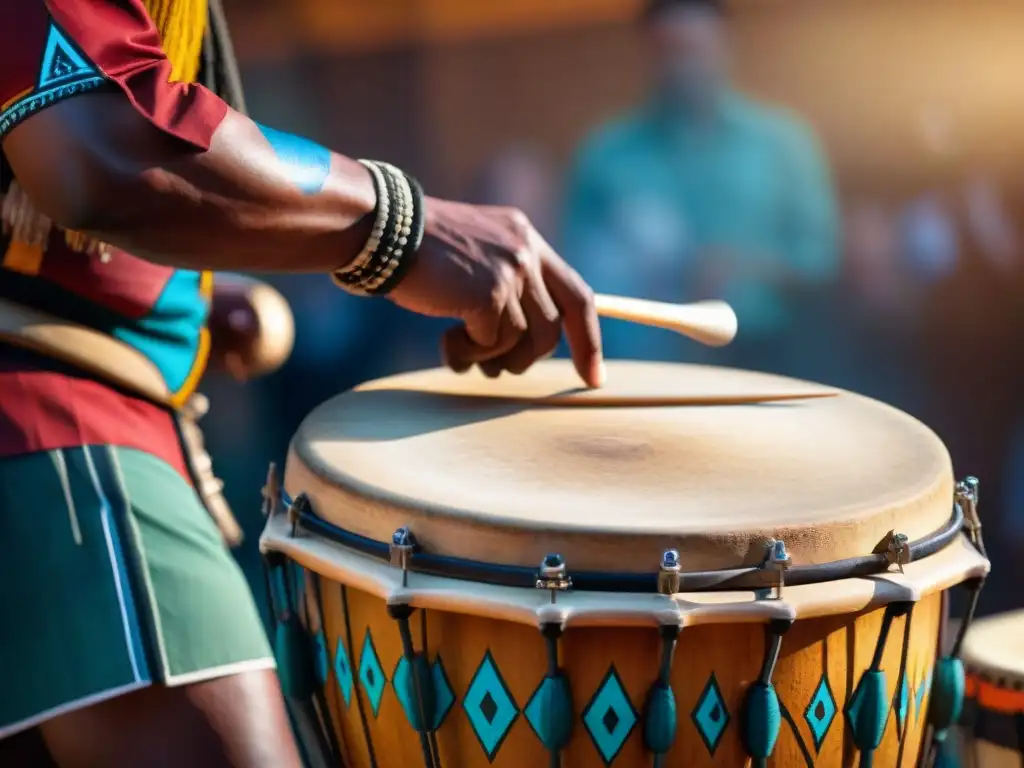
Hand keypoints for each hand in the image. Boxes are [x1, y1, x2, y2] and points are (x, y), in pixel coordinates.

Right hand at [388, 198, 604, 386]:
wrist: (382, 230)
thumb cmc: (418, 251)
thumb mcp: (474, 254)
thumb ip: (505, 284)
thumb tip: (523, 343)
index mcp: (525, 239)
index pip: (577, 295)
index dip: (588, 340)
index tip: (594, 377)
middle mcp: (525, 252)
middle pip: (552, 327)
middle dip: (527, 358)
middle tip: (497, 369)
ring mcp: (510, 272)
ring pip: (521, 340)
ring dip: (491, 356)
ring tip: (462, 351)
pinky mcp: (489, 294)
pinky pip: (493, 344)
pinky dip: (469, 352)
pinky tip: (447, 341)